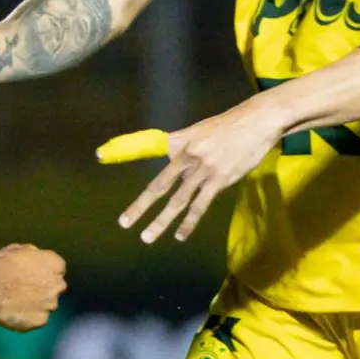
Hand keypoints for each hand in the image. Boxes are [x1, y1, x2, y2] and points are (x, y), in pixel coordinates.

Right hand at [0, 243, 66, 330]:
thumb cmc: (0, 263)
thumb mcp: (21, 249)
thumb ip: (35, 258)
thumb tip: (35, 263)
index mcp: (56, 264)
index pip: (57, 270)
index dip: (44, 273)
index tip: (32, 276)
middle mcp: (58, 285)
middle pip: (54, 289)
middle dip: (43, 290)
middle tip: (25, 291)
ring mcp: (50, 305)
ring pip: (46, 306)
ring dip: (36, 305)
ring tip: (16, 304)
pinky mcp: (40, 321)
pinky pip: (36, 321)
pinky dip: (27, 319)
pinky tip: (14, 313)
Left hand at [118, 97, 285, 243]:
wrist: (258, 120)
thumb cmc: (231, 125)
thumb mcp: (201, 129)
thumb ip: (184, 147)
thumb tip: (174, 162)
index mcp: (180, 141)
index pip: (148, 148)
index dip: (124, 150)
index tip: (101, 156)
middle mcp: (187, 156)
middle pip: (159, 185)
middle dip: (140, 206)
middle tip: (124, 222)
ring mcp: (203, 170)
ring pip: (177, 201)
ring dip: (161, 222)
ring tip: (147, 238)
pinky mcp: (220, 180)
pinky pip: (200, 206)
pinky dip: (189, 222)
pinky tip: (180, 236)